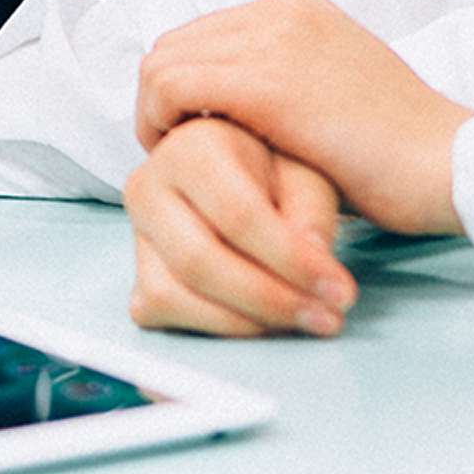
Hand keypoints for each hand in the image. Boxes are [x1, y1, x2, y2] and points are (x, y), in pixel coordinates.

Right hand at [127, 115, 356, 337]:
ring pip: (171, 294)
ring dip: (241, 322)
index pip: (239, 215)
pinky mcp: (136, 272)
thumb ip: (312, 214)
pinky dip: (209, 327)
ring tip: (296, 322)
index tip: (338, 290)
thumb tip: (313, 262)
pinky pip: (159, 312)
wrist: (236, 170)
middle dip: (269, 300)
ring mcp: (136, 233)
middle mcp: (148, 186)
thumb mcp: (306, 173)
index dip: (291, 261)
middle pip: (200, 261)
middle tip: (325, 318)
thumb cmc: (272, 169)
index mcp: (191, 146)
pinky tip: (258, 322)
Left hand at [135, 0, 470, 238]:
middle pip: (177, 41)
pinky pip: (173, 89)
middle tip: (173, 148)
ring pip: (164, 61)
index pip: (205, 32)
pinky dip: (162, 123)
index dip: (183, 83)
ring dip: (156, 112)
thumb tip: (224, 110)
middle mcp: (284, 8)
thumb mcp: (332, 94)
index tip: (189, 130)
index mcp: (301, 6)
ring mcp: (276, 38)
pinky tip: (184, 159)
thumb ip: (281, 84)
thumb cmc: (398, 154)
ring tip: (176, 159)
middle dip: (162, 97)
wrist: (452, 165)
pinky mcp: (268, 83)